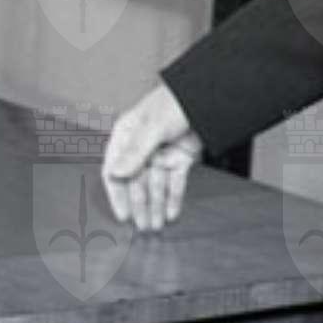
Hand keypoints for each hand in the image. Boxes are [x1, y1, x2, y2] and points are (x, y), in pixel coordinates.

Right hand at [101, 82, 203, 232]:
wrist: (207, 97)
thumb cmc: (175, 101)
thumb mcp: (152, 127)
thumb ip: (135, 152)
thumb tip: (116, 172)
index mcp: (127, 135)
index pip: (115, 169)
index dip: (117, 193)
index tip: (122, 214)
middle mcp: (142, 146)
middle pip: (136, 181)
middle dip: (140, 204)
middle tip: (143, 226)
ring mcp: (161, 153)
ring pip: (155, 184)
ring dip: (156, 205)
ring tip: (157, 224)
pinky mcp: (180, 158)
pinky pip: (174, 182)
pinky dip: (174, 197)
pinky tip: (172, 213)